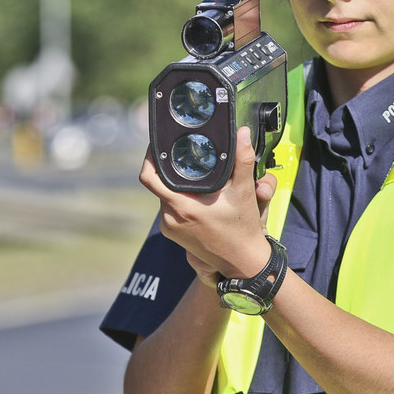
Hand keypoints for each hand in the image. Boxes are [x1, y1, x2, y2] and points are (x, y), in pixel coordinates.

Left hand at [141, 126, 276, 279]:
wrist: (242, 260)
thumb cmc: (242, 228)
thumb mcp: (244, 191)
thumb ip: (242, 160)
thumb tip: (242, 133)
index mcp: (182, 207)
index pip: (150, 177)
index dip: (149, 157)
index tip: (157, 144)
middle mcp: (170, 219)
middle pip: (158, 184)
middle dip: (168, 169)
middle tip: (181, 154)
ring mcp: (169, 228)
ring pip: (163, 196)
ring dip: (174, 185)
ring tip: (191, 174)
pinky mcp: (172, 234)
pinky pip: (167, 209)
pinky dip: (177, 198)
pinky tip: (193, 194)